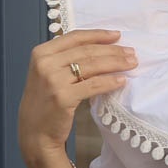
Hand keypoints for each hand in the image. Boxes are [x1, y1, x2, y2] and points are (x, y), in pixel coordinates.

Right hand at [17, 28, 136, 165]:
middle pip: (86, 51)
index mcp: (41, 53)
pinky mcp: (63, 97)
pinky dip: (109, 82)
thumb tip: (98, 48)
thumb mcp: (48, 74)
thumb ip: (64, 59)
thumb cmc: (45, 103)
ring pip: (92, 66)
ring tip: (131, 64)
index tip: (117, 35)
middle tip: (131, 53)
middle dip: (112, 50)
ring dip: (116, 63)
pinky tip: (121, 81)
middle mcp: (45, 63)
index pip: (75, 37)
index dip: (98, 35)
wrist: (35, 132)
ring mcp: (53, 80)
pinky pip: (93, 85)